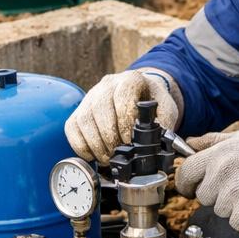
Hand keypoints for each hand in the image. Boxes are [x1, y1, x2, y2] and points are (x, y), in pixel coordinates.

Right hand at [64, 69, 179, 164]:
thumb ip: (165, 124)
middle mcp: (107, 84)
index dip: (124, 122)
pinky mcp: (79, 109)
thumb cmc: (153, 102)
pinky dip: (80, 145)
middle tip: (118, 154)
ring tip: (108, 158)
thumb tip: (159, 145)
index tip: (129, 141)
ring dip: (95, 144)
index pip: (122, 97)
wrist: (142, 93)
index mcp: (131, 79)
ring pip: (84, 120)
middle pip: (100, 109)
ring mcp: (91, 96)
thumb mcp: (166, 109)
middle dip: (109, 137)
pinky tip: (93, 155)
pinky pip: (72, 127)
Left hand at [177, 129, 238, 232]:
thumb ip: (213, 141)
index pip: (185, 173)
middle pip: (203, 196)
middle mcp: (222, 173)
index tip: (191, 188)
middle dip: (218, 195)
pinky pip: (237, 224)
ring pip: (221, 211)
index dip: (186, 184)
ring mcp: (233, 193)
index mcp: (219, 154)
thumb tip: (191, 143)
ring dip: (235, 207)